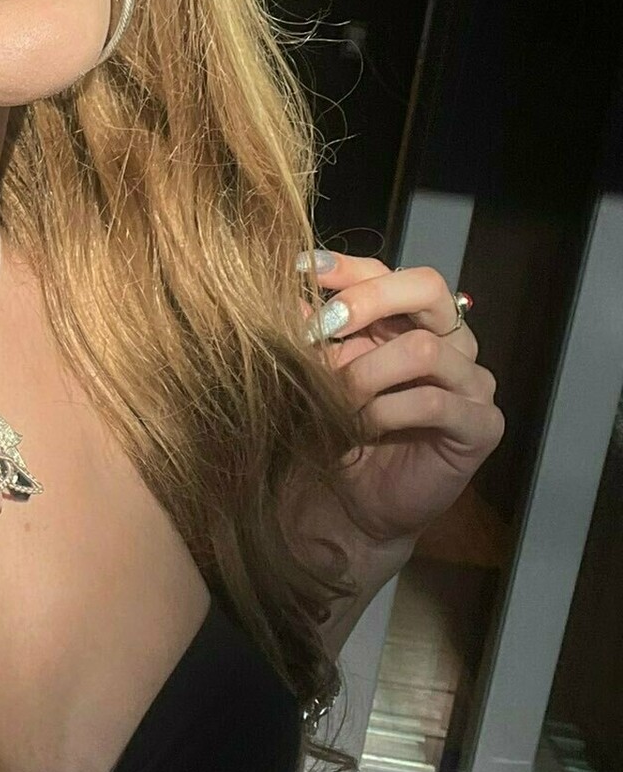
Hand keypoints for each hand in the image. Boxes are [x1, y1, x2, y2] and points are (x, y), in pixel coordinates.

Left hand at [297, 252, 504, 549]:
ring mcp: (472, 382)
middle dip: (368, 299)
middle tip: (322, 327)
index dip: (346, 267)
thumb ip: (313, 333)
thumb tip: (289, 291)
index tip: (301, 269)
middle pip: (427, 287)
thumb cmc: (340, 431)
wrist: (357, 503)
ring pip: (423, 348)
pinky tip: (363, 427)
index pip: (388, 272)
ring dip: (366, 372)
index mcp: (411, 321)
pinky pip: (433, 401)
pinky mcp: (482, 426)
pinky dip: (387, 412)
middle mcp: (451, 342)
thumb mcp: (319, 375)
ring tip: (336, 399)